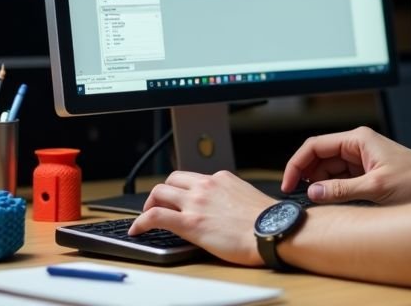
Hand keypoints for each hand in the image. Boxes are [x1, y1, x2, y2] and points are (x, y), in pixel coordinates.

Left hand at [128, 170, 273, 265]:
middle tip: (159, 206)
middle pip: (171, 180)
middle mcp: (206, 185)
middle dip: (162, 192)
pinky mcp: (189, 222)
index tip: (179, 199)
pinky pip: (154, 216)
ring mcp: (196, 202)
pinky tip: (137, 230)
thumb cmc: (267, 221)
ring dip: (149, 203)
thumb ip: (230, 198)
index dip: (181, 189)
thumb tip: (224, 209)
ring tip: (147, 217)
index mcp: (221, 179)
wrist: (272, 231)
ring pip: (159, 192)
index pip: (192, 178)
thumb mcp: (247, 199)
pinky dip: (141, 221)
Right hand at [282, 126, 410, 204]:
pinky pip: (339, 179)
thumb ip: (342, 190)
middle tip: (296, 196)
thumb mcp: (376, 187)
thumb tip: (313, 192)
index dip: (297, 164)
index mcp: (358, 139)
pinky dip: (330, 189)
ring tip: (312, 202)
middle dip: (305, 175)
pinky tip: (327, 201)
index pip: (315, 145)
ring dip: (318, 184)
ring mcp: (361, 159)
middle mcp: (358, 146)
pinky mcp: (366, 173)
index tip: (288, 183)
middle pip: (318, 157)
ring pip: (327, 169)